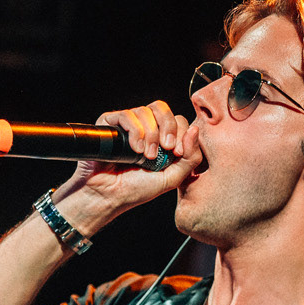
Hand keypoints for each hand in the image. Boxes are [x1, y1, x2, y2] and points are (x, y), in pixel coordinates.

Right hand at [54, 100, 201, 233]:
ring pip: (145, 111)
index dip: (181, 132)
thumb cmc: (136, 190)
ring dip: (150, 134)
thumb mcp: (172, 178)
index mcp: (159, 138)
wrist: (107, 196)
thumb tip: (196, 129)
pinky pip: (126, 115)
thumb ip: (191, 158)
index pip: (177, 119)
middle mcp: (143, 128)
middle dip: (168, 126)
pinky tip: (135, 149)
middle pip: (161, 108)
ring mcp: (126, 125)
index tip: (177, 153)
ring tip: (145, 155)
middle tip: (166, 147)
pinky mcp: (109, 124)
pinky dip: (135, 131)